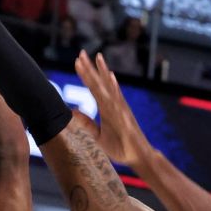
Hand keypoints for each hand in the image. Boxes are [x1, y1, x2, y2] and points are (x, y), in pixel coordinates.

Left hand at [73, 51, 148, 168]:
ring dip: (102, 72)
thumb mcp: (98, 137)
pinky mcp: (125, 117)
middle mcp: (113, 105)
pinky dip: (114, 88)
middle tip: (81, 53)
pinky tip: (110, 77)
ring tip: (97, 57)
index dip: (86, 75)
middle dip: (91, 68)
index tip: (77, 62)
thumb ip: (87, 124)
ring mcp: (120, 109)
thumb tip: (73, 112)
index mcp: (107, 108)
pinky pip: (118, 101)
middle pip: (100, 83)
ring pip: (108, 88)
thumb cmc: (120, 148)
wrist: (138, 158)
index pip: (94, 88)